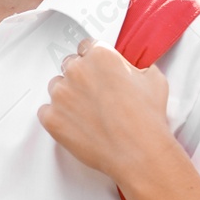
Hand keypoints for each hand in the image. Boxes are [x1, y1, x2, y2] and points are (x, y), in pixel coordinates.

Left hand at [37, 39, 172, 186]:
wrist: (138, 152)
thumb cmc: (146, 119)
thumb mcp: (154, 79)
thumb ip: (135, 67)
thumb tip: (132, 70)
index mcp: (100, 55)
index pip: (86, 47)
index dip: (93, 60)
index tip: (96, 70)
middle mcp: (76, 70)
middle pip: (70, 65)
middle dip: (80, 77)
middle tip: (95, 95)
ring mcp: (61, 94)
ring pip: (56, 87)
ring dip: (67, 96)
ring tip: (87, 113)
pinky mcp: (51, 117)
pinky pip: (45, 111)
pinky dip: (57, 117)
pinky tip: (75, 124)